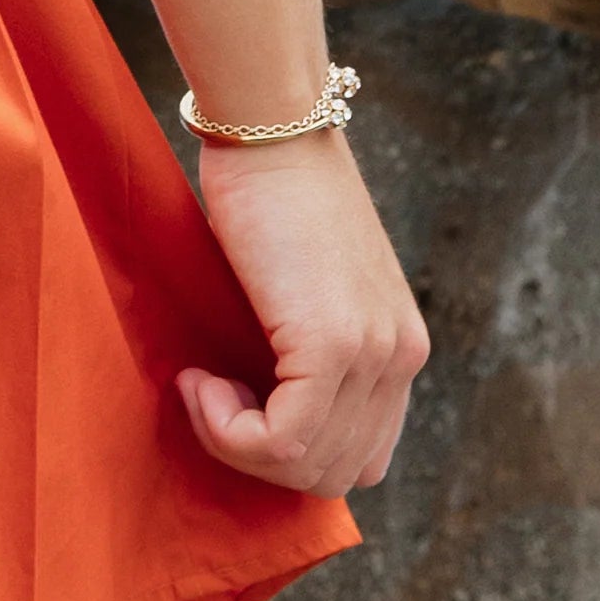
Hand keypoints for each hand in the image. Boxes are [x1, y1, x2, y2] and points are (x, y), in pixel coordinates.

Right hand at [179, 131, 426, 494]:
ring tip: (202, 384)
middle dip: (261, 459)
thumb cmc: (267, 190)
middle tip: (211, 397)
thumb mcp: (306, 286)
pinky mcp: (331, 343)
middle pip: (337, 475)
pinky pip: (280, 440)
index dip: (290, 452)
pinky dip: (227, 429)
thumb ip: (308, 347)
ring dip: (237, 444)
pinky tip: (198, 381)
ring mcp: (372, 352)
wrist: (268, 124)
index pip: (362, 457)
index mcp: (401, 347)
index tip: (236, 399)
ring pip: (307, 467)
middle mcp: (401, 356)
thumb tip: (260, 409)